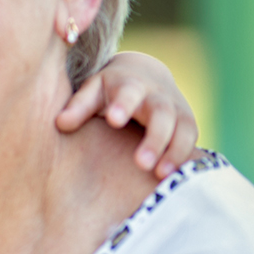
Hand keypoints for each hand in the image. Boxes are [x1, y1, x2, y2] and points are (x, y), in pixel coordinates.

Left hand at [56, 51, 198, 178]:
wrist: (144, 75)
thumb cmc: (110, 90)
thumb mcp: (93, 91)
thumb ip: (78, 106)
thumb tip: (61, 124)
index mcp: (129, 84)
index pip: (128, 92)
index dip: (123, 105)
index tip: (114, 120)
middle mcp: (157, 96)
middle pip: (161, 114)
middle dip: (154, 139)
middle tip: (141, 163)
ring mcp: (177, 109)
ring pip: (183, 129)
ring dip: (174, 152)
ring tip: (161, 175)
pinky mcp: (187, 123)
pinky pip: (192, 141)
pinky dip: (187, 157)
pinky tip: (178, 178)